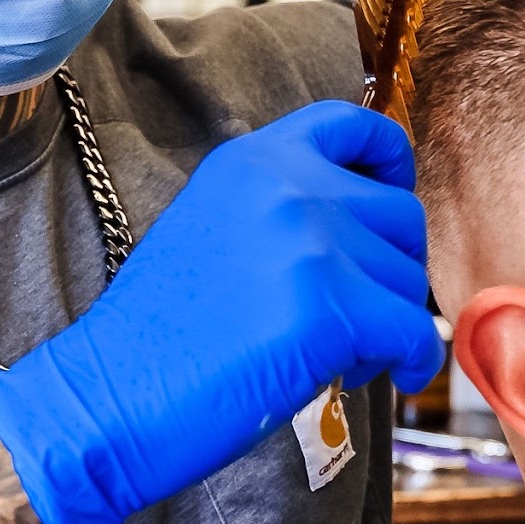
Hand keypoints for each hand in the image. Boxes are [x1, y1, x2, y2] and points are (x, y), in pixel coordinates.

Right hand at [0, 102, 442, 523]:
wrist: (109, 399)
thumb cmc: (158, 337)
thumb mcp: (215, 230)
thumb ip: (285, 212)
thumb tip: (367, 236)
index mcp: (253, 161)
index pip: (353, 124)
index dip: (392, 161)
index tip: (394, 197)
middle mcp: (289, 186)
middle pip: (401, 215)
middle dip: (394, 270)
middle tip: (358, 315)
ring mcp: (313, 243)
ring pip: (409, 281)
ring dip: (389, 324)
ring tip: (334, 355)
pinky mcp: (332, 308)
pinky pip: (414, 332)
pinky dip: (412, 361)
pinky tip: (384, 378)